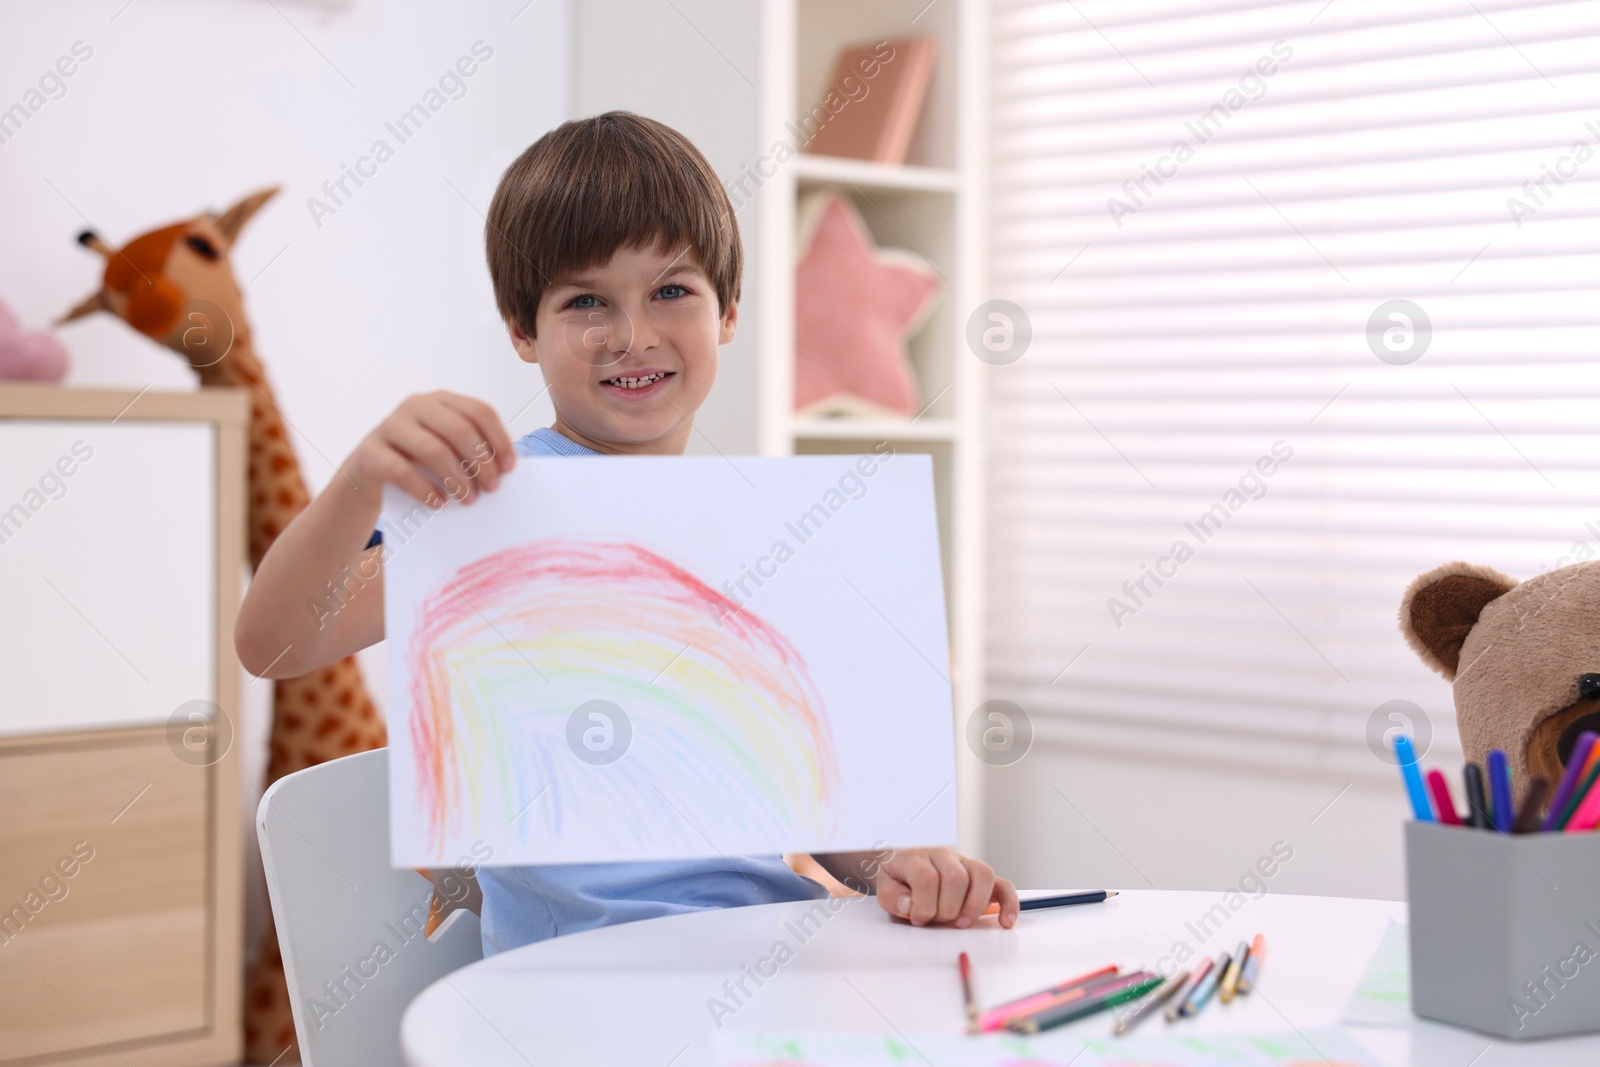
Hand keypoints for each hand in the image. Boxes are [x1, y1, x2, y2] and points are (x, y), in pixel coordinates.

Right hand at [344, 391, 514, 506]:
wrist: (368, 475)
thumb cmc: (417, 462)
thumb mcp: (445, 449)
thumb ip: (469, 451)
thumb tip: (502, 471)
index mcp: (440, 401)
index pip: (479, 411)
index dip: (499, 439)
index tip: (509, 468)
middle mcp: (415, 406)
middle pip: (459, 429)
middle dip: (481, 462)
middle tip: (492, 488)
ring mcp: (389, 426)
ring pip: (433, 450)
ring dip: (457, 479)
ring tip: (469, 499)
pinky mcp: (369, 452)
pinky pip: (402, 471)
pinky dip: (426, 490)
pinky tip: (440, 503)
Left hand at [872, 847, 1018, 928]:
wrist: (904, 857)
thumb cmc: (897, 875)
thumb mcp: (884, 885)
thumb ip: (892, 897)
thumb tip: (909, 906)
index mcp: (917, 856)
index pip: (927, 878)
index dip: (923, 904)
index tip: (918, 919)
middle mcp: (943, 855)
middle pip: (956, 877)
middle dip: (947, 908)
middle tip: (938, 920)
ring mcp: (964, 862)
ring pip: (982, 874)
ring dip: (974, 905)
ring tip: (962, 922)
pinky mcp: (979, 875)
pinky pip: (1001, 883)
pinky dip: (1008, 902)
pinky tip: (1006, 921)